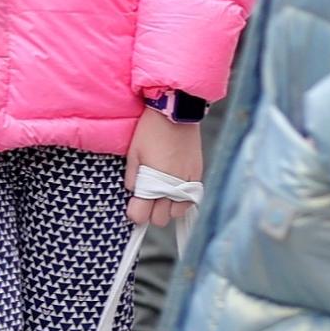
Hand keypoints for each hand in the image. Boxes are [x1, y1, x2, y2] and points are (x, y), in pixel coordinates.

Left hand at [128, 110, 205, 224]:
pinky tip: (175, 189)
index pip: (141, 215)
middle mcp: (170, 186)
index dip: (135, 213)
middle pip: (160, 219)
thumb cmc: (150, 130)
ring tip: (162, 193)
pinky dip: (182, 199)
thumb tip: (133, 192)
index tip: (134, 205)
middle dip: (151, 212)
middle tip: (147, 198)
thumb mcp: (134, 153)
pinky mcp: (197, 175)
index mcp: (151, 181)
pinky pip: (191, 200)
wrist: (176, 111)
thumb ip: (131, 177)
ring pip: (177, 213)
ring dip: (168, 207)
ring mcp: (186, 182)